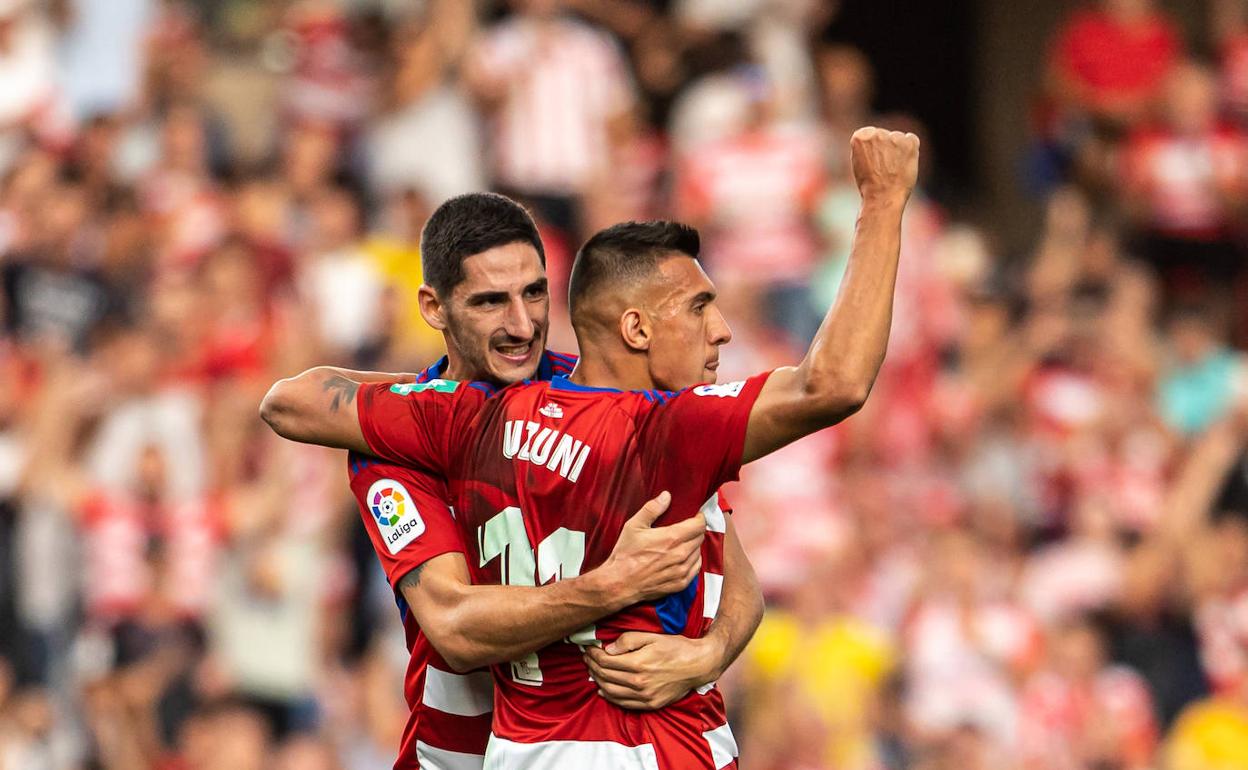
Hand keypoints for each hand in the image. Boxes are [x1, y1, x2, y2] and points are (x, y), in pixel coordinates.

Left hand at [584, 632, 718, 709]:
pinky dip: (609, 697)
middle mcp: (639, 683)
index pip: (605, 661)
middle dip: (592, 665)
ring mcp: (644, 696)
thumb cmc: (676, 648)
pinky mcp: (650, 704)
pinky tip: (603, 689)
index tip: (589, 648)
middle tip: (587, 657)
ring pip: (610, 692)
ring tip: (593, 670)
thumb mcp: (652, 636)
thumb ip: (628, 640)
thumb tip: (608, 648)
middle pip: (605, 676)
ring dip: (597, 681)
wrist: (698, 665)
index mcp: (638, 663)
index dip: (593, 654)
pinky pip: (623, 704)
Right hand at [599, 491, 703, 604]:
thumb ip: (652, 509)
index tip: (694, 516)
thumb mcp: (634, 526)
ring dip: (694, 545)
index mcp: (671, 538)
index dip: (699, 518)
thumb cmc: (625, 555)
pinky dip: (693, 560)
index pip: (699, 525)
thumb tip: (666, 496)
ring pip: (699, 552)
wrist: (620, 583)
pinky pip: (696, 568)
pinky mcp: (680, 583)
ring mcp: (682, 570)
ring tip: (682, 543)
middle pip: (700, 538)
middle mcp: (680, 555)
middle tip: (686, 528)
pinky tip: (683, 558)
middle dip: (695, 530)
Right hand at [850, 126, 919, 204]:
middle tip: (883, 167)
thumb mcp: (858, 162)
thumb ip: (866, 147)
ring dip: (898, 149)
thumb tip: (877, 142)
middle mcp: (876, 133)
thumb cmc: (869, 184)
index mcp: (860, 136)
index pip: (870, 134)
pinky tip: (904, 163)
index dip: (873, 149)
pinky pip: (912, 139)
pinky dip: (911, 150)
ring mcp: (894, 137)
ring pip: (898, 137)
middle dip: (886, 147)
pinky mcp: (909, 143)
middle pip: (884, 135)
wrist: (883, 197)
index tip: (873, 161)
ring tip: (894, 168)